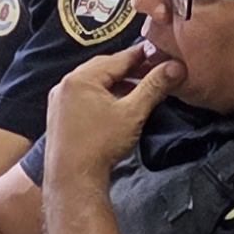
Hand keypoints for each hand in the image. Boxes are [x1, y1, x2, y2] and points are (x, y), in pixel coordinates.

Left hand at [42, 45, 180, 186]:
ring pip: (93, 83)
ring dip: (116, 83)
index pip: (118, 58)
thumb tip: (175, 67)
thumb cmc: (100, 145)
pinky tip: (117, 105)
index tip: (160, 53)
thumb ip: (154, 86)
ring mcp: (59, 101)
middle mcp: (65, 85)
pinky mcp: (59, 116)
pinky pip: (84, 96)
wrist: (73, 179)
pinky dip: (102, 96)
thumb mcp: (133, 113)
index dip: (142, 55)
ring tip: (138, 89)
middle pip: (103, 68)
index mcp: (80, 78)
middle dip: (129, 69)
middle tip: (152, 70)